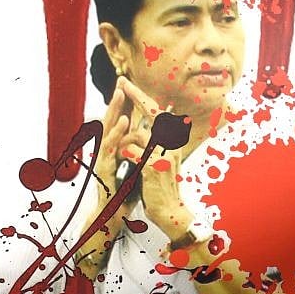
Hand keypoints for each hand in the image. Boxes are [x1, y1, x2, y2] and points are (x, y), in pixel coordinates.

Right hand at [95, 80, 132, 205]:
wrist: (113, 217)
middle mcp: (108, 151)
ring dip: (115, 112)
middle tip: (121, 81)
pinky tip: (123, 124)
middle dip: (117, 101)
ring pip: (108, 132)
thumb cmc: (124, 192)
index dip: (127, 105)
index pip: (122, 123)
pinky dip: (116, 135)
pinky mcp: (104, 171)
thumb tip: (149, 137)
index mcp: (116, 149)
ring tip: (120, 95)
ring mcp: (104, 160)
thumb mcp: (135, 167)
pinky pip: (110, 150)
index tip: (130, 86)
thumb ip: (138, 151)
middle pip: (112, 121)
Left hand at [116, 78, 192, 238]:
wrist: (170, 211)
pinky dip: (126, 156)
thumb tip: (160, 121)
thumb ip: (159, 141)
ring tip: (122, 157)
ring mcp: (163, 154)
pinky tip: (128, 165)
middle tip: (123, 82)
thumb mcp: (164, 159)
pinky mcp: (154, 167)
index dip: (144, 98)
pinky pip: (133, 152)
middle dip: (137, 96)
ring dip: (125, 143)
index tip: (131, 84)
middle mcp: (171, 144)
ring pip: (138, 135)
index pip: (159, 113)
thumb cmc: (162, 186)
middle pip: (153, 113)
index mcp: (172, 141)